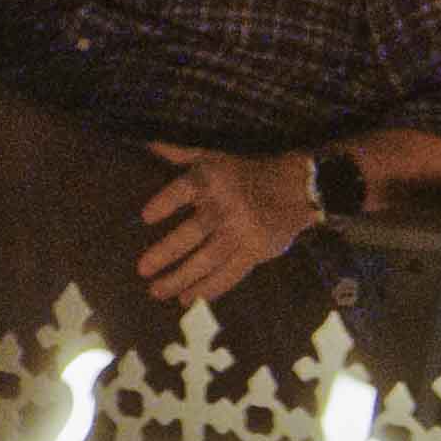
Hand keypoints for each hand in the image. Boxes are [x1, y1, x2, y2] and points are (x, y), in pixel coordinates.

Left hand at [136, 143, 317, 310]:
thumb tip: (149, 141)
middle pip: (191, 233)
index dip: (165, 203)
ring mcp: (241, 232)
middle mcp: (226, 207)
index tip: (146, 218)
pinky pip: (229, 274)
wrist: (298, 186)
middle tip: (142, 269)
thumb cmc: (247, 169)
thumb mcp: (214, 155)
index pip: (183, 191)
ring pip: (207, 260)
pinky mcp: (255, 251)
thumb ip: (180, 152)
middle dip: (165, 253)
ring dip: (180, 278)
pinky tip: (188, 299)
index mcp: (212, 180)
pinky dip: (208, 288)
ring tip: (157, 291)